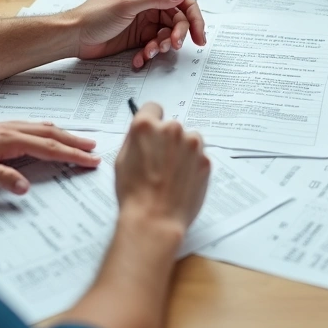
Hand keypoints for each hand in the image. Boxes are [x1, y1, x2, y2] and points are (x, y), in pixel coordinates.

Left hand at [0, 122, 100, 194]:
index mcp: (6, 140)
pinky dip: (46, 130)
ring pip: (41, 128)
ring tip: (81, 140)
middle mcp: (7, 130)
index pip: (47, 147)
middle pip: (49, 134)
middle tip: (96, 150)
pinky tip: (47, 130)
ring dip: (63, 134)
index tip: (92, 161)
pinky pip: (30, 127)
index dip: (72, 154)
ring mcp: (1, 129)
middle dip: (74, 141)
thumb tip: (25, 187)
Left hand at [68, 0, 207, 67]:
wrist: (73, 38)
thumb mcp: (125, 4)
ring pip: (166, 30)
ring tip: (152, 52)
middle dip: (179, 30)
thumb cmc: (92, 16)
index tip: (195, 24)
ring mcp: (142, 18)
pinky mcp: (138, 36)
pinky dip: (151, 52)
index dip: (188, 6)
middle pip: (175, 13)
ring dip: (163, 43)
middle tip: (178, 44)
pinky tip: (140, 57)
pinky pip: (154, 43)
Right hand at [115, 102, 210, 230]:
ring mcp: (192, 144)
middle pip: (172, 126)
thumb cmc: (134, 194)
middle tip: (159, 162)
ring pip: (189, 140)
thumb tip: (143, 133)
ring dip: (183, 151)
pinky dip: (193, 166)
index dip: (151, 120)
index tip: (153, 129)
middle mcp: (172, 129)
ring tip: (171, 174)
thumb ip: (135, 139)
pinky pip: (199, 157)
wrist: (155, 220)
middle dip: (167, 140)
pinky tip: (181, 181)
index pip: (153, 108)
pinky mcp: (206, 160)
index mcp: (146, 126)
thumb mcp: (121, 160)